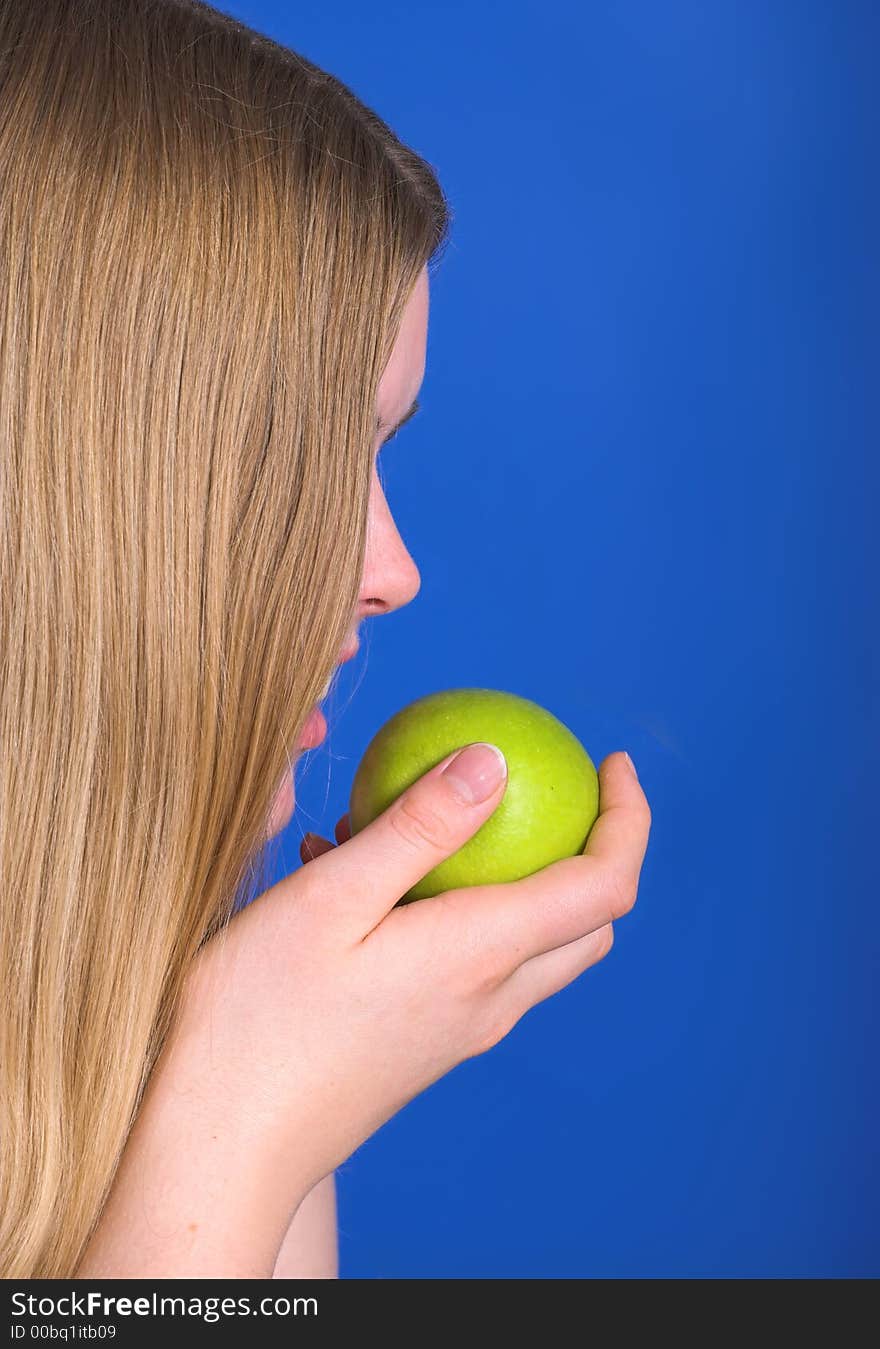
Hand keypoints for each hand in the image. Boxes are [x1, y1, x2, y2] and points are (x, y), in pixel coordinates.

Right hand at [172, 744, 650, 1200]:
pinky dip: (460, 909)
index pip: (604, 885)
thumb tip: (495, 760)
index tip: (612, 761)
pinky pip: (474, 965)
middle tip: (550, 787)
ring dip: (519, 877)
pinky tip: (368, 876)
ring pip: (533, 946)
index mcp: (480, 956)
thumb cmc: (259, 1017)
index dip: (628, 818)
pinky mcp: (426, 1045)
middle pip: (585, 922)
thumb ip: (419, 826)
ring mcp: (460, 1031)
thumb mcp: (331, 897)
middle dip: (595, 849)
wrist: (223, 1145)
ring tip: (426, 819)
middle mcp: (489, 1000)